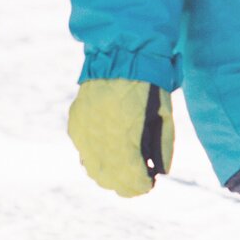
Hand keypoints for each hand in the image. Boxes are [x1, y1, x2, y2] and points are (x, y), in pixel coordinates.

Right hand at [69, 78, 172, 197]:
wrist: (120, 53)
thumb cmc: (149, 84)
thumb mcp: (164, 114)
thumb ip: (163, 146)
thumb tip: (161, 173)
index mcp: (124, 130)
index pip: (129, 173)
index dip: (140, 185)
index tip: (149, 185)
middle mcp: (99, 133)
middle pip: (109, 177)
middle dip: (127, 186)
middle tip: (140, 184)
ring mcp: (83, 128)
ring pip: (93, 169)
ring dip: (110, 177)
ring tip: (126, 173)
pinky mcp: (75, 123)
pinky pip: (84, 153)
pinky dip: (97, 161)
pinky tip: (110, 158)